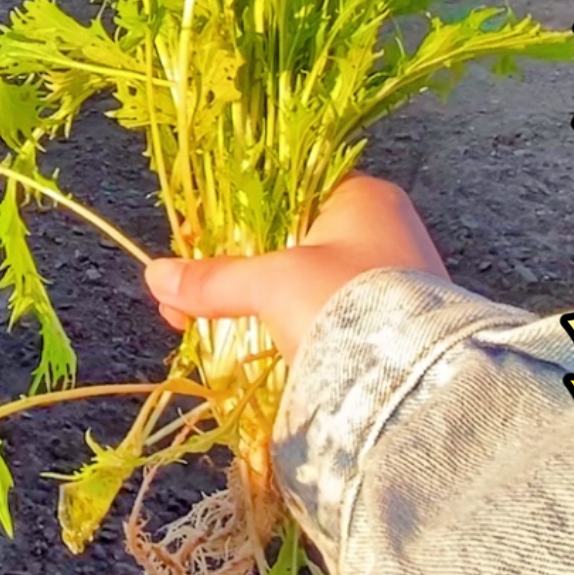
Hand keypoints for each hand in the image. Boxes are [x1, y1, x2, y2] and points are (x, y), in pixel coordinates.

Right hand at [143, 175, 449, 360]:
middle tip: (188, 292)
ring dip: (252, 300)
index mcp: (362, 198)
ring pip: (301, 282)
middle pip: (286, 239)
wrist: (416, 384)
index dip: (230, 213)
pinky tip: (244, 344)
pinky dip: (281, 325)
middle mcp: (382, 231)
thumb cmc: (348, 305)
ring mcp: (388, 281)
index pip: (282, 189)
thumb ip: (216, 278)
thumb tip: (157, 277)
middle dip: (234, 267)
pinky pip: (319, 317)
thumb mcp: (273, 282)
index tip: (192, 238)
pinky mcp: (386, 327)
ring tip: (202, 321)